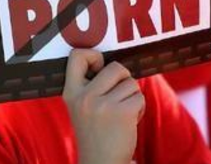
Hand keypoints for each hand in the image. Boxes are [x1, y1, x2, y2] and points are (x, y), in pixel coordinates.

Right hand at [63, 49, 144, 163]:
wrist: (101, 163)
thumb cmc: (96, 132)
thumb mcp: (81, 107)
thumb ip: (90, 85)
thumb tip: (114, 63)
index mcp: (71, 93)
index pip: (76, 56)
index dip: (94, 56)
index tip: (99, 69)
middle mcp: (84, 97)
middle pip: (115, 67)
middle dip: (124, 79)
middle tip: (118, 96)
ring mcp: (103, 105)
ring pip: (131, 83)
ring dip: (132, 96)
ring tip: (122, 113)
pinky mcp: (122, 113)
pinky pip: (139, 97)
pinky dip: (139, 108)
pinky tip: (129, 121)